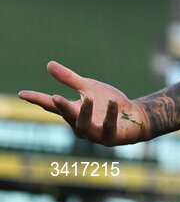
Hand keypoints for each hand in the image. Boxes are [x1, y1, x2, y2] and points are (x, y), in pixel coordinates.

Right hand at [18, 61, 151, 145]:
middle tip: (55, 97)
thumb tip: (49, 64)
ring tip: (89, 97)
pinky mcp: (112, 137)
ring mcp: (95, 134)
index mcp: (73, 113)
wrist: (135, 117)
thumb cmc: (109, 104)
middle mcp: (80, 126)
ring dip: (85, 112)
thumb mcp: (90, 87)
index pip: (52, 106)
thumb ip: (70, 79)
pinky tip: (113, 102)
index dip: (37, 100)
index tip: (22, 94)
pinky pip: (109, 127)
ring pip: (84, 126)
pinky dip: (110, 114)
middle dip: (62, 108)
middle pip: (68, 116)